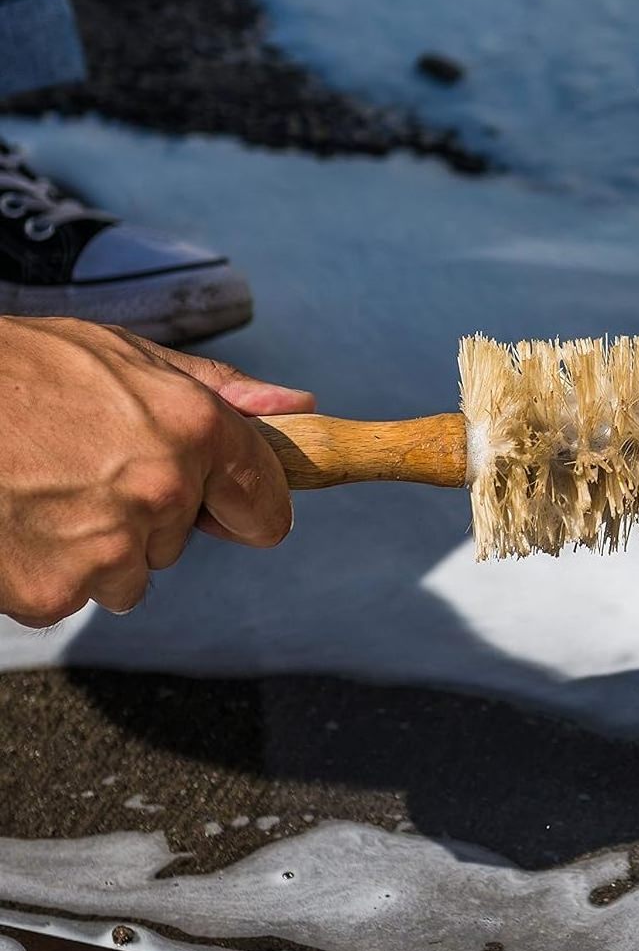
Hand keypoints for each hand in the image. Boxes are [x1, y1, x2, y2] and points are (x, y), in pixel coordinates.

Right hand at [0, 317, 313, 626]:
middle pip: (182, 538)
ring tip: (44, 491)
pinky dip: (46, 570)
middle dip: (146, 513)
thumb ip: (220, 391)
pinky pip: (72, 595)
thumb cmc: (22, 370)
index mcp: (195, 428)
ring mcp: (109, 547)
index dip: (247, 505)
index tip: (232, 509)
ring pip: (131, 574)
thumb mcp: (128, 356)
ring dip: (97, 548)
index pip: (264, 501)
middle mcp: (164, 491)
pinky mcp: (53, 592)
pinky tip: (18, 521)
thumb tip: (298, 407)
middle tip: (83, 467)